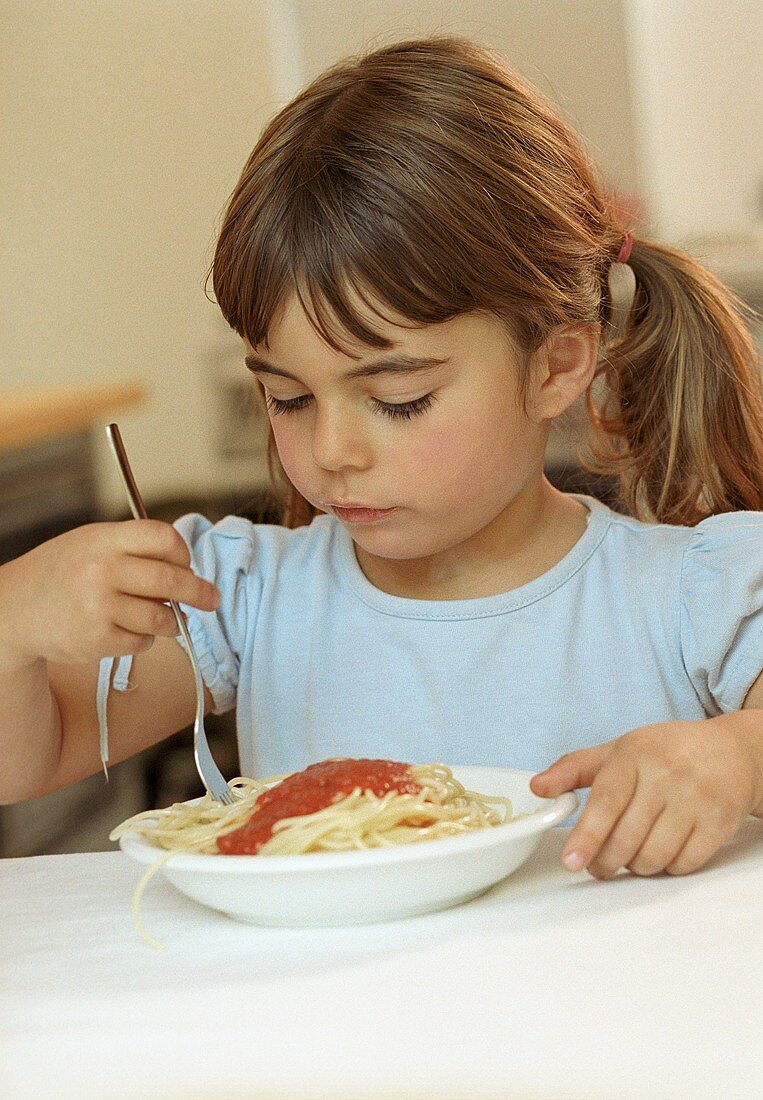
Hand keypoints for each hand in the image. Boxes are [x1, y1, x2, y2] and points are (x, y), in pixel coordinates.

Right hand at [0, 520, 219, 666]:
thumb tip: (187, 568)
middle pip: (171, 581)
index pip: (163, 538)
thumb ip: (134, 549)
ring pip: (162, 617)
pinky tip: (126, 629)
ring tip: (164, 618)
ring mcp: (98, 608)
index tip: (187, 565)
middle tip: (212, 599)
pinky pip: (142, 641)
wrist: (14, 609)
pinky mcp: (97, 641)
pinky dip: (143, 638)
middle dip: (200, 592)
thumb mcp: (91, 543)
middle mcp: (101, 571)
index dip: (182, 554)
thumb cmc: (62, 572)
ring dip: (171, 621)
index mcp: (103, 540)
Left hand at [530, 719, 761, 878]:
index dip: (587, 834)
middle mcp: (666, 775)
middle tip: (596, 865)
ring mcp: (696, 800)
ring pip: (653, 856)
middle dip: (605, 861)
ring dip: (635, 866)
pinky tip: (661, 852)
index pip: (607, 800)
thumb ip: (574, 768)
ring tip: (630, 855)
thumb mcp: (618, 750)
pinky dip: (667, 867)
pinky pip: (684, 863)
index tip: (572, 860)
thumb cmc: (667, 752)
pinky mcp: (719, 822)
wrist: (733, 751)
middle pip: (627, 837)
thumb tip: (537, 787)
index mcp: (635, 754)